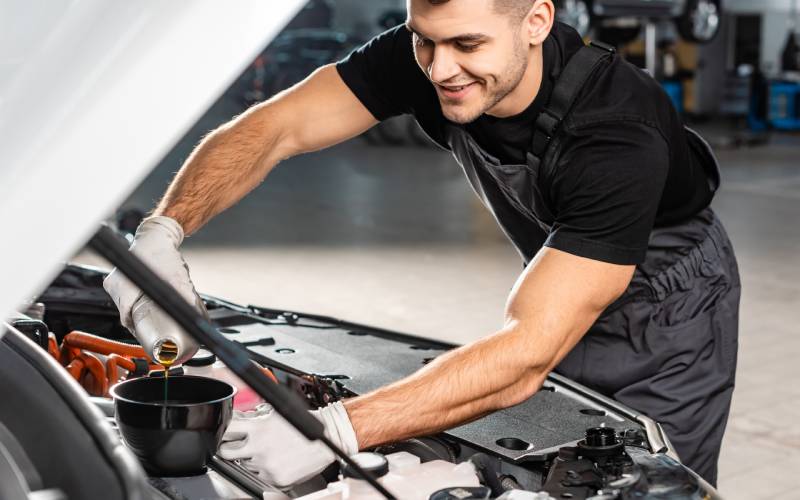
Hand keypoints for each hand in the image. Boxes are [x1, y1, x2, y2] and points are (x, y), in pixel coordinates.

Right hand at [103, 216, 204, 362]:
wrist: (156, 236)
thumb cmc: (162, 253)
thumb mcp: (176, 278)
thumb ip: (183, 296)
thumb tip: (192, 315)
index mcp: (124, 286)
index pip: (127, 318)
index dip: (138, 329)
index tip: (148, 335)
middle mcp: (115, 285)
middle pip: (125, 314)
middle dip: (139, 323)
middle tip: (154, 330)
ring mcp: (114, 282)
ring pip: (123, 308)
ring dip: (136, 315)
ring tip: (150, 321)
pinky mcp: (116, 281)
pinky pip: (123, 300)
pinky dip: (133, 306)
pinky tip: (144, 308)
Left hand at [218, 401, 358, 487]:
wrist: (328, 438)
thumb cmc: (305, 424)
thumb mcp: (276, 416)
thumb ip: (254, 421)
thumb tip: (238, 423)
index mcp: (258, 429)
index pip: (226, 431)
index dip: (222, 433)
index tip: (222, 434)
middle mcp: (260, 448)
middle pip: (227, 453)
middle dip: (230, 450)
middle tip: (239, 447)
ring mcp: (267, 467)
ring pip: (245, 466)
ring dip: (252, 461)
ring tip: (269, 452)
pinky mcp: (276, 480)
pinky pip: (262, 478)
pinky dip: (267, 472)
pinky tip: (278, 461)